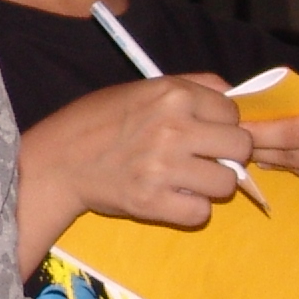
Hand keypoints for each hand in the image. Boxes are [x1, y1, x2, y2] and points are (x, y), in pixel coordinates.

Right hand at [22, 75, 252, 235]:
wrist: (59, 160)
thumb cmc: (100, 120)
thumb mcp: (143, 87)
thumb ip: (190, 86)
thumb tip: (234, 95)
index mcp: (173, 94)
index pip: (232, 111)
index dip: (223, 123)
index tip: (206, 132)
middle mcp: (173, 128)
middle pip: (240, 146)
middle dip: (227, 155)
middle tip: (204, 159)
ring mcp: (164, 168)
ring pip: (226, 183)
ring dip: (211, 185)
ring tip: (188, 180)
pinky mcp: (152, 202)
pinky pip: (201, 212)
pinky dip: (190, 209)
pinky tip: (173, 198)